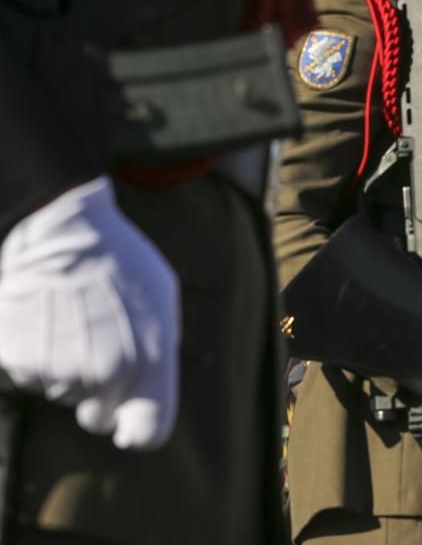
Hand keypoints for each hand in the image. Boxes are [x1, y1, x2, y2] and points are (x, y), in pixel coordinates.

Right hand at [0, 177, 179, 448]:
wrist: (63, 229)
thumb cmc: (120, 262)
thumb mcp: (161, 302)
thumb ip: (157, 355)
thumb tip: (145, 396)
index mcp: (151, 360)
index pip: (148, 433)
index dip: (136, 432)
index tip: (128, 428)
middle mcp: (108, 373)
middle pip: (98, 418)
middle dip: (98, 396)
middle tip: (94, 347)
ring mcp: (60, 369)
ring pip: (62, 392)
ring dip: (65, 367)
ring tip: (70, 319)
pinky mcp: (20, 361)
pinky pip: (30, 375)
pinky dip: (35, 355)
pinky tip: (44, 318)